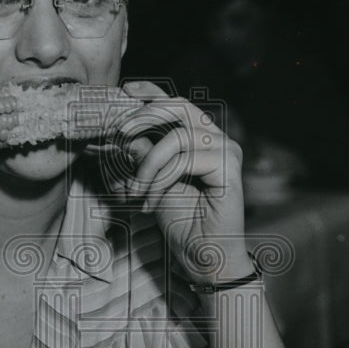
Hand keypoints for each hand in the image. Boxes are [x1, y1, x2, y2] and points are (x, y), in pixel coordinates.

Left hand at [116, 80, 250, 282]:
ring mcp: (226, 151)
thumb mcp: (152, 182)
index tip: (125, 91)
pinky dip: (161, 177)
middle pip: (178, 106)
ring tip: (136, 189)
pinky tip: (152, 199)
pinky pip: (186, 157)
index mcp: (199, 139)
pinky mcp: (229, 167)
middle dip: (144, 116)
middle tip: (119, 133)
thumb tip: (120, 132)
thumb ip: (141, 155)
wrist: (203, 257)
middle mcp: (216, 139)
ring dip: (149, 163)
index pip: (175, 104)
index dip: (151, 93)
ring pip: (178, 135)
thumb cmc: (182, 223)